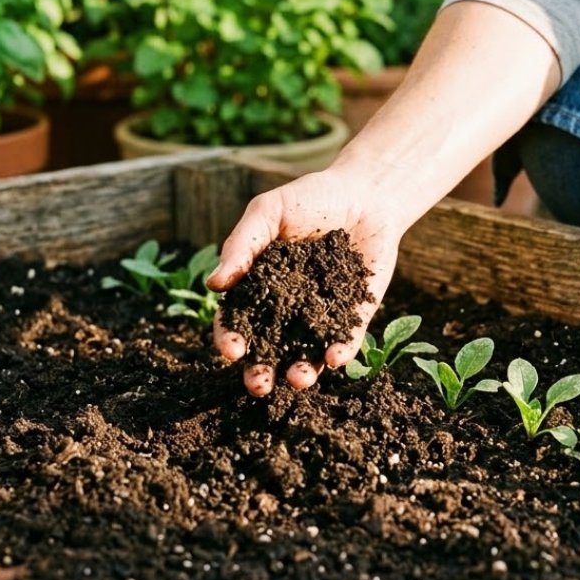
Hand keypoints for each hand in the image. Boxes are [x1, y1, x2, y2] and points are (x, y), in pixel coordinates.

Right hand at [207, 168, 403, 395]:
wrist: (365, 193)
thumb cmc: (310, 198)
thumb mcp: (269, 212)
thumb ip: (243, 245)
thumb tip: (214, 283)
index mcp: (258, 286)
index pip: (238, 319)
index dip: (230, 337)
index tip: (231, 350)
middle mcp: (287, 308)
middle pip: (268, 348)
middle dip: (260, 371)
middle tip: (259, 386)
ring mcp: (321, 314)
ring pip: (306, 353)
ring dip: (300, 372)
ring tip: (297, 380)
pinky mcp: (354, 314)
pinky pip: (345, 339)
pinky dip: (340, 351)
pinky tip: (335, 358)